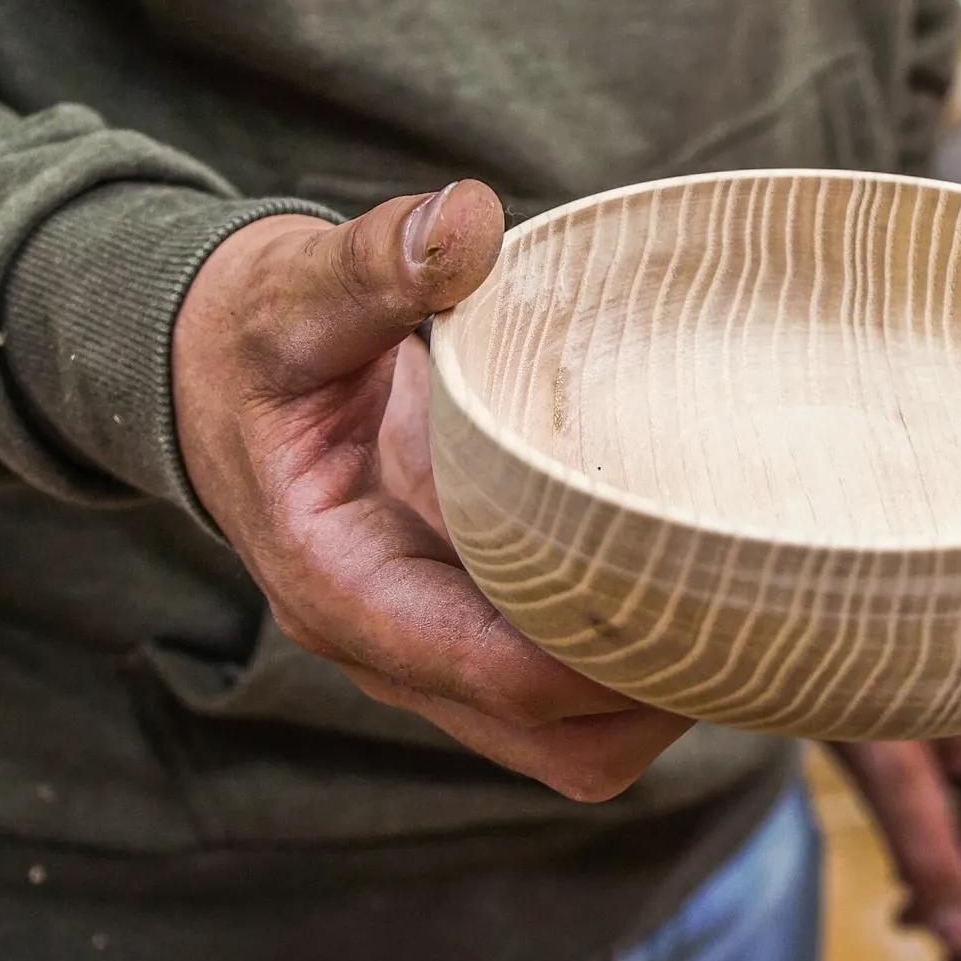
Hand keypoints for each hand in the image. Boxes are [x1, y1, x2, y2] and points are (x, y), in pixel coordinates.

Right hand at [172, 181, 693, 800]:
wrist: (204, 370)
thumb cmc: (250, 335)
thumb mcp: (297, 292)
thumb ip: (377, 260)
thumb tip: (468, 218)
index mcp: (335, 582)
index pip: (491, 673)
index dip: (604, 659)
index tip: (707, 602)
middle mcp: (385, 640)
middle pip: (550, 741)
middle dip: (655, 703)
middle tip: (756, 612)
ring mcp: (430, 640)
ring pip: (563, 734)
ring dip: (653, 694)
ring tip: (744, 607)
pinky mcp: (463, 615)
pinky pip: (560, 680)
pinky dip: (629, 657)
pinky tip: (691, 577)